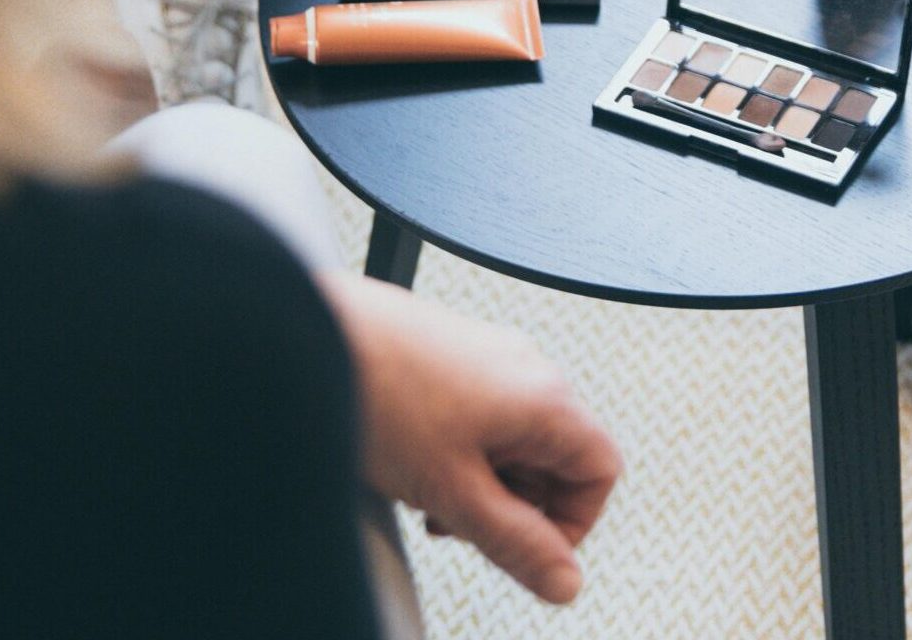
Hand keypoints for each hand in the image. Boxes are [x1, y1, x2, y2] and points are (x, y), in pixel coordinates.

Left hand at [321, 274, 621, 604]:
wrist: (311, 329)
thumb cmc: (378, 393)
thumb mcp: (452, 490)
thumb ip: (514, 542)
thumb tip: (564, 582)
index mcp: (544, 397)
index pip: (600, 469)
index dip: (572, 523)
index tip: (525, 548)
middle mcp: (527, 367)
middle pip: (556, 455)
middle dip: (516, 504)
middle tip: (464, 524)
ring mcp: (490, 355)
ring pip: (514, 437)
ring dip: (484, 481)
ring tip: (430, 495)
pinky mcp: (455, 351)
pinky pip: (481, 413)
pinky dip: (459, 450)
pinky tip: (412, 462)